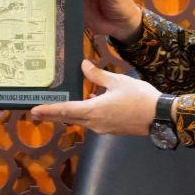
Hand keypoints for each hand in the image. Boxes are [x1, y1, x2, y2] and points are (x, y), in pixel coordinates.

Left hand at [29, 59, 158, 135]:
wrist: (160, 116)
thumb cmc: (139, 97)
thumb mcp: (117, 81)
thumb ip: (97, 74)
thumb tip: (83, 66)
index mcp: (94, 111)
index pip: (65, 110)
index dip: (49, 110)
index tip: (34, 111)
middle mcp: (95, 123)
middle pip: (70, 118)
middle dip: (54, 114)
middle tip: (38, 111)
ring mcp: (104, 128)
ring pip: (81, 120)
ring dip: (71, 113)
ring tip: (59, 106)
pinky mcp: (112, 129)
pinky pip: (93, 121)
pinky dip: (86, 113)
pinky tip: (90, 101)